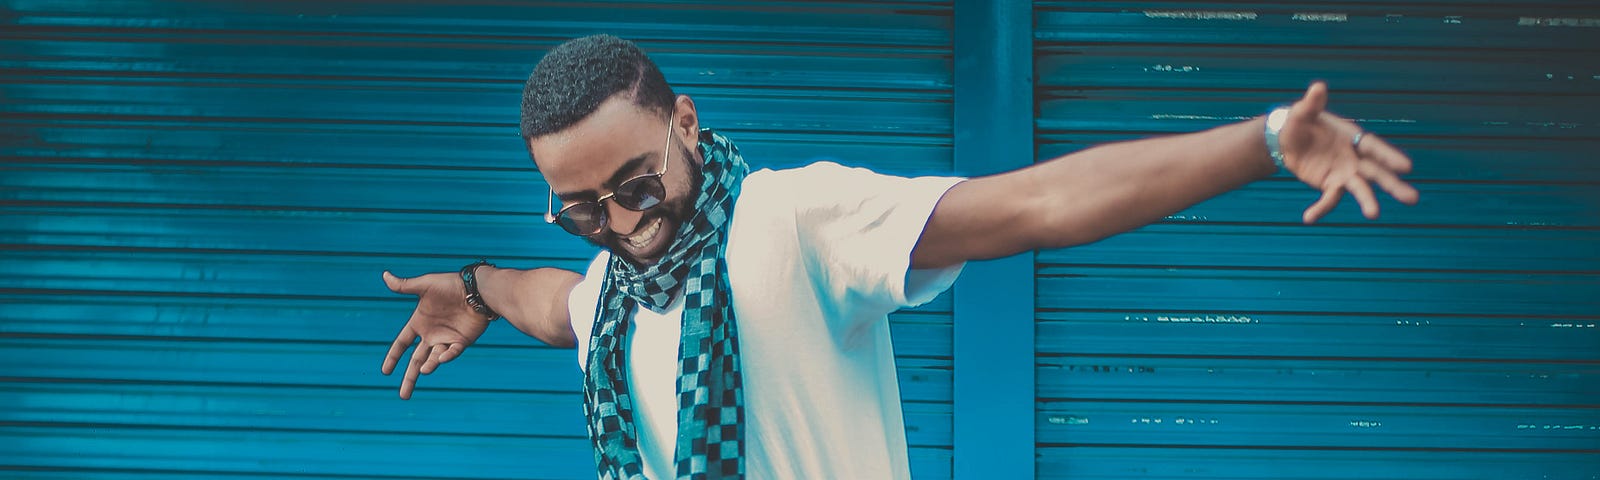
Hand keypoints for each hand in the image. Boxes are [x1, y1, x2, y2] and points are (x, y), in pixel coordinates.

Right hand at [380, 270, 490, 399]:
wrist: (476, 288)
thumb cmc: (450, 285)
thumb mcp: (425, 285)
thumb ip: (405, 286)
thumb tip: (384, 275)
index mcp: (419, 323)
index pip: (401, 343)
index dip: (393, 357)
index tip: (385, 372)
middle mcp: (431, 334)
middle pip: (416, 360)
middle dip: (409, 378)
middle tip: (403, 396)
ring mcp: (446, 339)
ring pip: (433, 358)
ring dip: (428, 365)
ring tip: (424, 371)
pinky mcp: (462, 341)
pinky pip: (452, 352)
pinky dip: (447, 356)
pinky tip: (442, 357)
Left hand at [1279, 81, 1419, 222]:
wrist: (1287, 139)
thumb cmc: (1301, 122)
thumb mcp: (1303, 113)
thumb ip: (1313, 103)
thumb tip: (1318, 87)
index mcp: (1354, 138)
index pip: (1374, 148)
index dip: (1389, 157)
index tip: (1407, 167)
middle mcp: (1354, 158)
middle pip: (1377, 172)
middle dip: (1393, 184)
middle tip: (1412, 199)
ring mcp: (1344, 173)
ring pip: (1360, 188)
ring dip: (1367, 201)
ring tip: (1374, 214)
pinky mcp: (1329, 184)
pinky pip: (1328, 199)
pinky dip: (1321, 209)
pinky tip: (1309, 218)